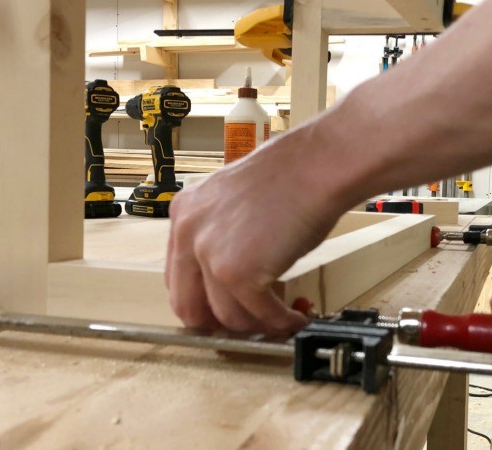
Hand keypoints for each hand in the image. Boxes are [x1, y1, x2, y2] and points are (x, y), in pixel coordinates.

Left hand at [165, 136, 342, 333]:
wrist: (314, 167)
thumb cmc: (289, 178)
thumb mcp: (235, 203)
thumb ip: (222, 236)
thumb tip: (233, 279)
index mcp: (184, 214)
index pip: (177, 277)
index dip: (202, 300)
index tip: (224, 308)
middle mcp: (189, 235)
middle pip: (188, 305)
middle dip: (219, 323)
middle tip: (247, 324)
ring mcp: (211, 256)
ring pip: (227, 316)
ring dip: (256, 324)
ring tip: (279, 318)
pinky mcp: (239, 274)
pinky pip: (259, 313)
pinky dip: (280, 321)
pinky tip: (295, 317)